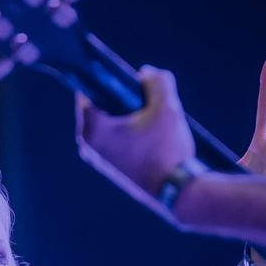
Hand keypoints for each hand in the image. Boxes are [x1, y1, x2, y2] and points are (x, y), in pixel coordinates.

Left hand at [75, 66, 195, 221]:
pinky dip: (128, 131)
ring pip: (108, 123)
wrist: (177, 192)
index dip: (108, 77)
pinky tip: (150, 133)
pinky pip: (114, 140)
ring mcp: (97, 160)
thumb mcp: (167, 105)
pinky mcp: (110, 169)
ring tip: (152, 117)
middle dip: (121, 97)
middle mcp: (88, 145)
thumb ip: (157, 81)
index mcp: (92, 128)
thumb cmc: (168, 149)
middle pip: (99, 106)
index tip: (128, 76)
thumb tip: (145, 73)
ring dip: (127, 115)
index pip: (88, 89)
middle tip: (146, 96)